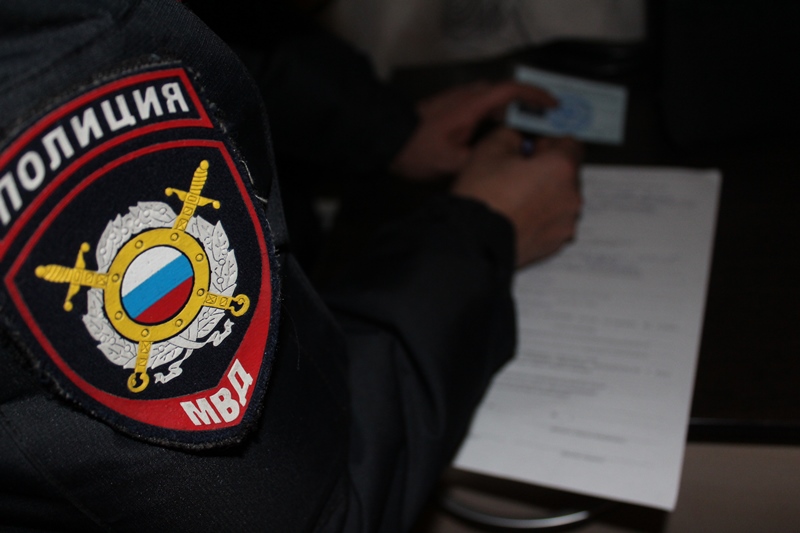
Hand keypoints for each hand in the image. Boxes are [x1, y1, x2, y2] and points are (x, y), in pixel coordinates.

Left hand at [390, 81, 556, 180]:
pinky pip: (480, 108)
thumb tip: (506, 164)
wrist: (385, 139)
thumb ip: (483, 162)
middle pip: (505, 95)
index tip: (553, 105)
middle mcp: (467, 97)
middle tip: (544, 124)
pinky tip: (496, 138)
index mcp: (472, 105)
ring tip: (524, 134)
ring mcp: (458, 100)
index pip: (512, 90)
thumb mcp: (453, 164)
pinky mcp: (450, 108)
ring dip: (509, 114)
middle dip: (526, 107)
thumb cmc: (416, 151)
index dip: (536, 96)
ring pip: (492, 103)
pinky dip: (494, 118)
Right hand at [452, 128, 582, 266]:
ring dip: (545, 195)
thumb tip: (520, 141)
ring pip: (560, 199)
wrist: (472, 241)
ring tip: (514, 201)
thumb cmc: (482, 196)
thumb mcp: (490, 148)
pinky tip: (516, 218)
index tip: (532, 150)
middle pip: (567, 174)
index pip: (571, 144)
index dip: (549, 143)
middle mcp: (571, 196)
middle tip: (517, 176)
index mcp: (561, 167)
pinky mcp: (555, 244)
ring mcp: (565, 223)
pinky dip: (540, 218)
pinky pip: (553, 222)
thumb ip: (513, 135)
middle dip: (547, 171)